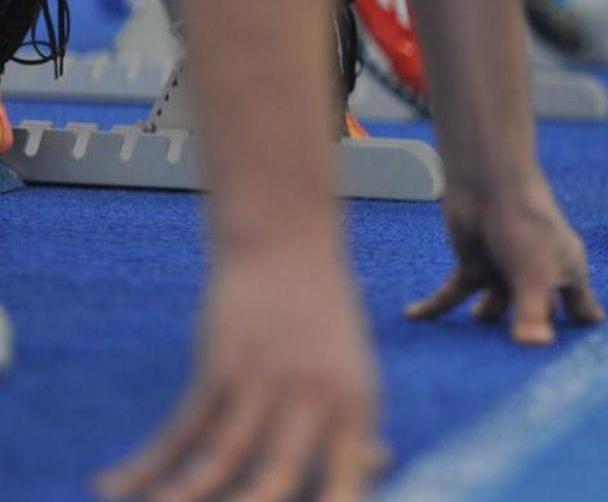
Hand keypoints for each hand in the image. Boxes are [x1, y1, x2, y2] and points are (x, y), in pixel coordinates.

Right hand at [97, 249, 381, 501]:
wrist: (288, 245)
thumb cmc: (324, 319)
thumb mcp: (351, 368)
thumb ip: (354, 421)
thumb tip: (379, 462)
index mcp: (356, 407)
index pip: (349, 479)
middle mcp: (315, 399)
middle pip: (277, 480)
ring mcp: (265, 381)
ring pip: (217, 460)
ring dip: (179, 496)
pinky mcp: (221, 364)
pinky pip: (179, 427)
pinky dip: (144, 462)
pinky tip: (113, 483)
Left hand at [407, 177, 605, 345]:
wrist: (488, 182)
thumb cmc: (525, 223)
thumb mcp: (533, 274)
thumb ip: (533, 314)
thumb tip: (534, 347)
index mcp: (566, 274)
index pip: (581, 310)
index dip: (581, 332)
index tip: (576, 359)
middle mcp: (538, 274)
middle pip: (538, 313)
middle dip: (531, 334)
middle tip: (519, 369)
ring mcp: (505, 270)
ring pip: (496, 307)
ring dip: (485, 322)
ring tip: (474, 355)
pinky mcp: (474, 264)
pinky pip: (453, 293)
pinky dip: (433, 306)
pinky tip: (413, 316)